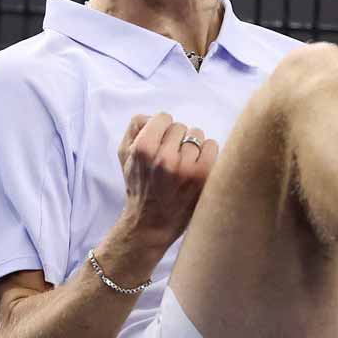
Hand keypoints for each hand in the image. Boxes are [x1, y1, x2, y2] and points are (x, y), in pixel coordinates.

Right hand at [115, 112, 218, 247]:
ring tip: (184, 162)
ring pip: (197, 134)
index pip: (163, 118)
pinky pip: (212, 145)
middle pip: (181, 126)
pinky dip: (207, 152)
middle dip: (176, 139)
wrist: (153, 223)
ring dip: (192, 145)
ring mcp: (186, 168)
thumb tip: (155, 115)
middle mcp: (165, 158)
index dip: (162, 128)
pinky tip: (197, 165)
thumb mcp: (124, 156)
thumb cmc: (140, 186)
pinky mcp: (203, 177)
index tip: (161, 142)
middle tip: (171, 156)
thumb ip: (135, 128)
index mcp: (143, 149)